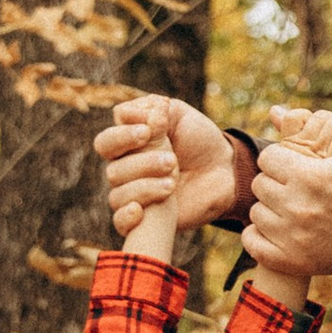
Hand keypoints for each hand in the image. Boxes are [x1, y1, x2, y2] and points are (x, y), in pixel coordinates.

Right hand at [96, 93, 237, 237]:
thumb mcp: (178, 115)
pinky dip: (126, 217)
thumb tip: (123, 113)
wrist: (225, 169)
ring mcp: (134, 196)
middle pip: (113, 171)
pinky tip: (140, 210)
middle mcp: (125, 172)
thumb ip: (151, 109)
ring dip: (146, 187)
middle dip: (142, 164)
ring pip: (119, 195)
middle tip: (171, 160)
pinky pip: (121, 223)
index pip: (106, 143)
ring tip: (173, 182)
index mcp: (127, 146)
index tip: (148, 132)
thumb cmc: (198, 139)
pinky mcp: (146, 220)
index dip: (122, 137)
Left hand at [248, 109, 331, 281]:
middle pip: (261, 186)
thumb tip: (273, 110)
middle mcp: (298, 207)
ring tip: (290, 210)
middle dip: (275, 183)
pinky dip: (258, 237)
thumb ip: (313, 123)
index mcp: (311, 177)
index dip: (280, 160)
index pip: (268, 159)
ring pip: (257, 214)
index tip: (294, 167)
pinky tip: (276, 231)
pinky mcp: (292, 262)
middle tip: (294, 189)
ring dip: (270, 209)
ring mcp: (294, 238)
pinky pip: (253, 244)